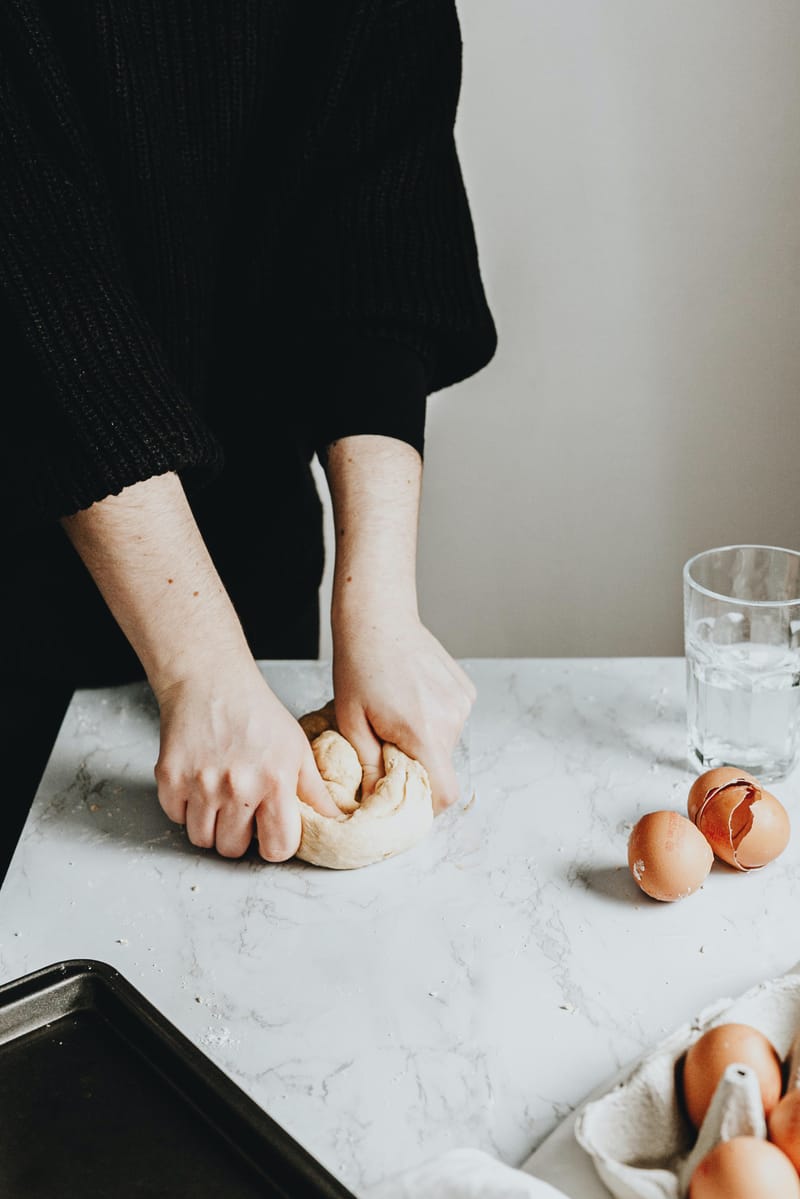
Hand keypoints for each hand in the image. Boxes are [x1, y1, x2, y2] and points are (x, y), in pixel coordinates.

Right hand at [154, 656, 338, 859]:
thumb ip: (315, 791)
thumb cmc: (257, 713)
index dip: (275, 844)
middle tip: (242, 809)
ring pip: (202, 839)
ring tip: (220, 798)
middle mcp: (237, 787)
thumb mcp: (297, 749)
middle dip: (239, 836)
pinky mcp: (170, 778)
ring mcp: (200, 784)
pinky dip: (185, 807)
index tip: (271, 832)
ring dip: (211, 826)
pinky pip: (176, 817)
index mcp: (275, 781)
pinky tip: (199, 783)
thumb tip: (337, 822)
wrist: (210, 681)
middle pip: (233, 850)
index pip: (277, 848)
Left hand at [332, 611, 475, 811]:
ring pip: (446, 743)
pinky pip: (451, 720)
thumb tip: (375, 801)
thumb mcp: (352, 722)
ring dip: (424, 740)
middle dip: (416, 765)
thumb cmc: (358, 666)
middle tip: (385, 744)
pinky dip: (433, 720)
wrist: (378, 617)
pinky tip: (411, 697)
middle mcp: (452, 719)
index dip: (426, 804)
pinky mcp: (465, 689)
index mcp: (424, 732)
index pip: (445, 792)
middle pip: (442, 766)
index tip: (403, 797)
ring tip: (396, 714)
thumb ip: (369, 767)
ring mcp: (462, 702)